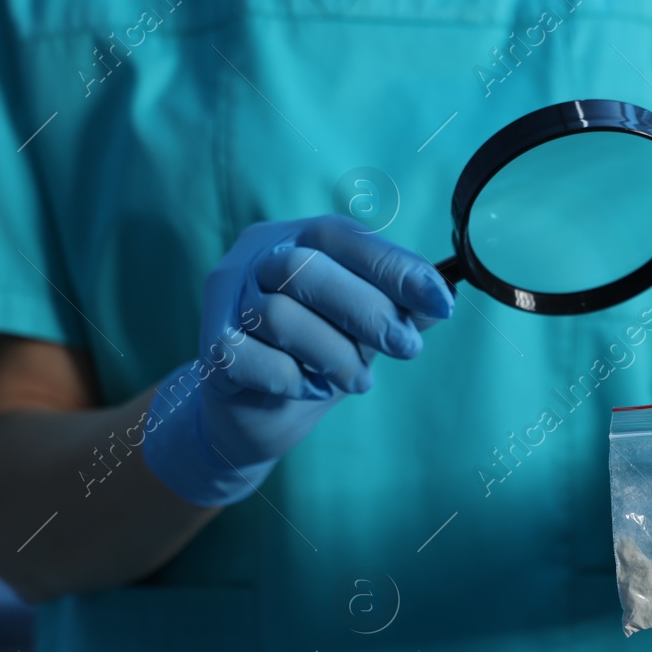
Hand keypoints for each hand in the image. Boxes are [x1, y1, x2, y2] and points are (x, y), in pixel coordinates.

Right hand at [143, 215, 453, 505]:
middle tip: (406, 349)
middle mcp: (255, 258)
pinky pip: (248, 358)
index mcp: (296, 238)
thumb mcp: (367, 329)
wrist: (257, 415)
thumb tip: (440, 297)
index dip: (391, 266)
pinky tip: (304, 388)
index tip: (438, 301)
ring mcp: (226, 302)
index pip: (340, 235)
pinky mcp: (211, 351)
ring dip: (331, 355)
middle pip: (305, 267)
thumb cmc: (318, 357)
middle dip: (367, 313)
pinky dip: (289, 379)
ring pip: (278, 315)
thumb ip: (402, 309)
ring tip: (354, 379)